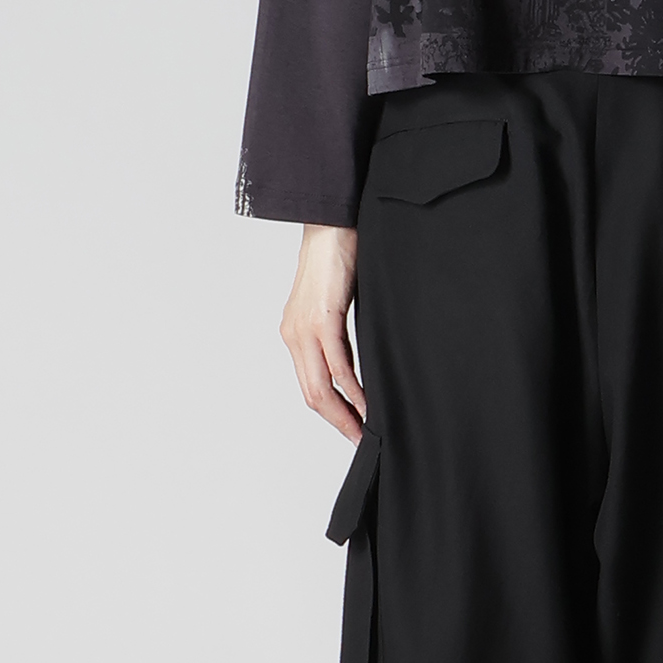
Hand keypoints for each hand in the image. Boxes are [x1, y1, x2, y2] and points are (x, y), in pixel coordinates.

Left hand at [279, 223, 365, 442]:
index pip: (311, 386)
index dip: (331, 413)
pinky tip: (368, 403)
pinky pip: (338, 365)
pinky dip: (354, 390)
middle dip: (339, 423)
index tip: (353, 430)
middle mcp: (293, 335)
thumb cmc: (339, 255)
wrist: (331, 220)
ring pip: (322, 387)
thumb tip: (358, 363)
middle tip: (362, 442)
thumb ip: (340, 334)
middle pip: (313, 395)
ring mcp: (304, 328)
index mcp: (295, 333)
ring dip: (346, 414)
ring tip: (367, 431)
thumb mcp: (336, 303)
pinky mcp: (322, 318)